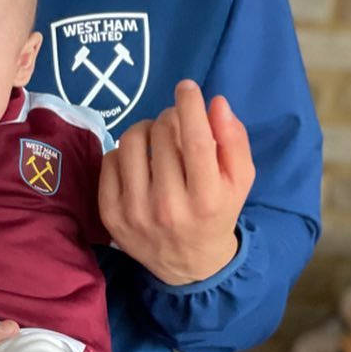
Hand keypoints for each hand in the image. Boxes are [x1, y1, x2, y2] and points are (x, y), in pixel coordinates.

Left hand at [98, 79, 254, 284]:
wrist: (189, 264)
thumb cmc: (218, 212)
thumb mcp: (240, 180)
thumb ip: (233, 140)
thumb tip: (216, 103)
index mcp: (205, 199)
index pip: (195, 140)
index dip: (189, 105)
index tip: (187, 87)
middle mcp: (168, 207)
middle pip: (161, 134)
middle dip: (170, 117)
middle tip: (176, 122)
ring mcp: (134, 212)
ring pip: (131, 142)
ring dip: (146, 129)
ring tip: (157, 138)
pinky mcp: (110, 214)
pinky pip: (110, 160)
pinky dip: (125, 152)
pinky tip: (140, 162)